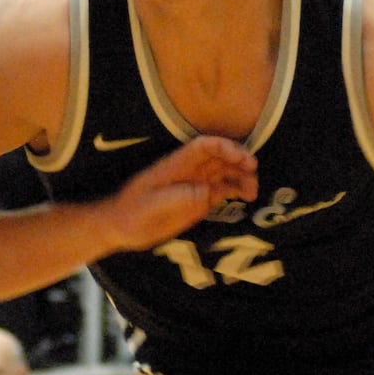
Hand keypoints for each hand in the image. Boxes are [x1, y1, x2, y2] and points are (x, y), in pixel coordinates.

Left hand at [102, 137, 257, 251]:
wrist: (120, 228)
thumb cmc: (133, 212)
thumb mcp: (154, 204)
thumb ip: (180, 197)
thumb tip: (207, 192)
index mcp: (177, 165)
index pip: (204, 146)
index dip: (224, 147)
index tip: (241, 158)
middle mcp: (190, 172)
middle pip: (220, 157)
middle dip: (239, 159)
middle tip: (253, 170)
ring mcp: (195, 185)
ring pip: (225, 173)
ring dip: (241, 177)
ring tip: (252, 192)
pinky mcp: (199, 201)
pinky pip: (223, 190)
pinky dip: (237, 191)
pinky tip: (246, 198)